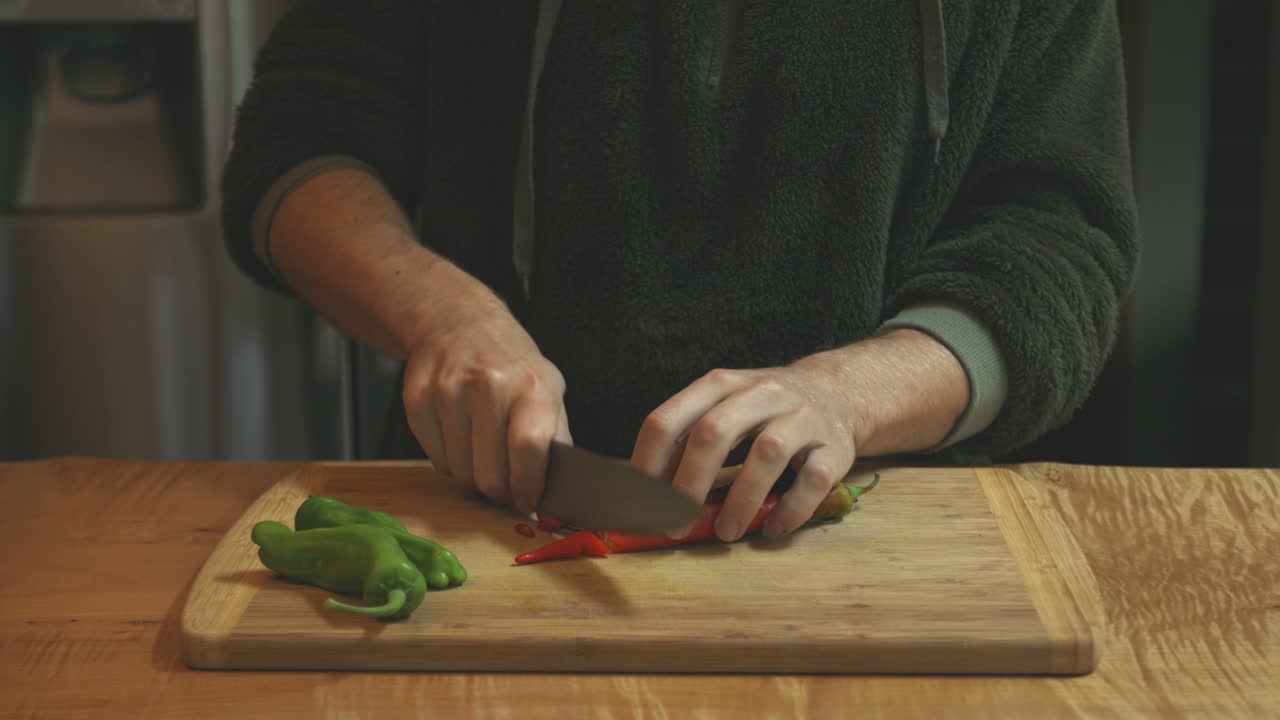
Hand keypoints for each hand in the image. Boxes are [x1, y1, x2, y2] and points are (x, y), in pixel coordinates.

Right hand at [402, 302, 570, 513]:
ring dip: (474, 474)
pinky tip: (460, 435)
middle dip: (500, 489)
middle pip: (490, 473)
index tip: (527, 501)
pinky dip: (450, 460)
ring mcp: (449, 391)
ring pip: (461, 473)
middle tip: (504, 481)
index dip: (527, 486)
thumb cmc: (511, 364)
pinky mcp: (418, 400)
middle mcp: (490, 384)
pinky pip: (436, 460)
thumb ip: (555, 438)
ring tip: (482, 449)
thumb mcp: (547, 388)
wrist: (459, 322)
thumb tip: (558, 489)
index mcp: (531, 385)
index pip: (528, 448)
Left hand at [630, 362, 858, 542]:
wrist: (838, 392)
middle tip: (675, 524)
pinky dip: (790, 510)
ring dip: (741, 500)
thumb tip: (645, 489)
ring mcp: (802, 417)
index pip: (669, 420)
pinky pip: (813, 480)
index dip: (647, 463)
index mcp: (721, 385)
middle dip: (688, 484)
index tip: (638, 502)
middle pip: (713, 433)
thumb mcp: (723, 407)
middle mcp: (761, 393)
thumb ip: (686, 438)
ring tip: (725, 532)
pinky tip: (772, 529)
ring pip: (768, 454)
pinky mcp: (835, 446)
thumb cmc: (764, 410)